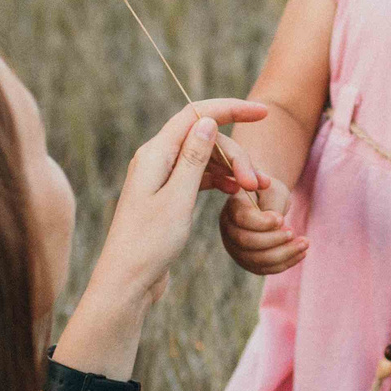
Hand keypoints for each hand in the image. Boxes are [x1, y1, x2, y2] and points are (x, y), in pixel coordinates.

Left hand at [89, 99, 266, 305]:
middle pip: (204, 138)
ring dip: (232, 169)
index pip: (196, 115)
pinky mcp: (166, 197)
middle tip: (258, 184)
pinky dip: (220, 181)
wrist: (127, 281)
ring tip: (256, 190)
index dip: (231, 109)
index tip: (263, 113)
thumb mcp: (177, 199)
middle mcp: (155, 159)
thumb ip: (194, 158)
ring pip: (204, 159)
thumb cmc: (149, 243)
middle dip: (236, 154)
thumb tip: (207, 121)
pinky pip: (198, 177)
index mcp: (155, 154)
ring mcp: (160, 178)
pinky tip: (237, 193)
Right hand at [218, 170, 304, 275]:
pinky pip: (265, 268)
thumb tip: (276, 226)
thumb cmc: (269, 194)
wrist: (265, 202)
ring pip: (257, 259)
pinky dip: (286, 263)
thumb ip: (272, 206)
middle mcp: (229, 230)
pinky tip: (302, 253)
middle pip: (246, 242)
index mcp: (233, 208)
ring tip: (305, 243)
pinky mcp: (247, 262)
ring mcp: (236, 249)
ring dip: (284, 254)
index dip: (263, 222)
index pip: (242, 219)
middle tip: (294, 232)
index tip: (281, 218)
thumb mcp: (272, 192)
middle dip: (274, 240)